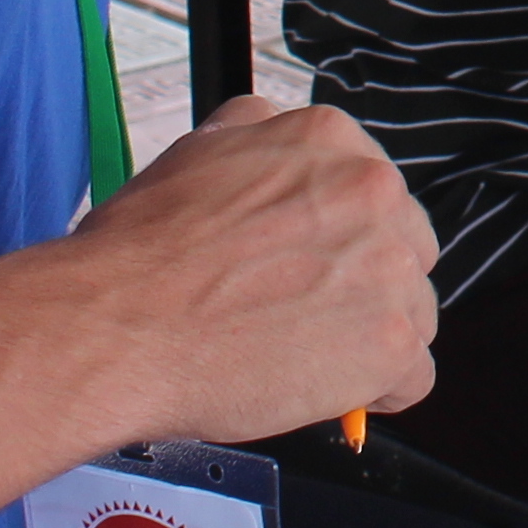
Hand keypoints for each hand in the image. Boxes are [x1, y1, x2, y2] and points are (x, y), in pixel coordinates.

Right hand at [83, 97, 442, 438]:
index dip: (341, 240)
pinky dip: (376, 394)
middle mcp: (372, 192)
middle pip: (404, 250)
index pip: (371, 194)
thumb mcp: (197, 153)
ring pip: (413, 313)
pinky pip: (413, 377)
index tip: (312, 267)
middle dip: (364, 287)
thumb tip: (268, 133)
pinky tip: (328, 393)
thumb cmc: (139, 253)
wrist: (114, 326)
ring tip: (303, 358)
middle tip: (303, 316)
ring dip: (368, 340)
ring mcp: (388, 267)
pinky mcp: (388, 342)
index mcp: (329, 142)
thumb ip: (254, 137)